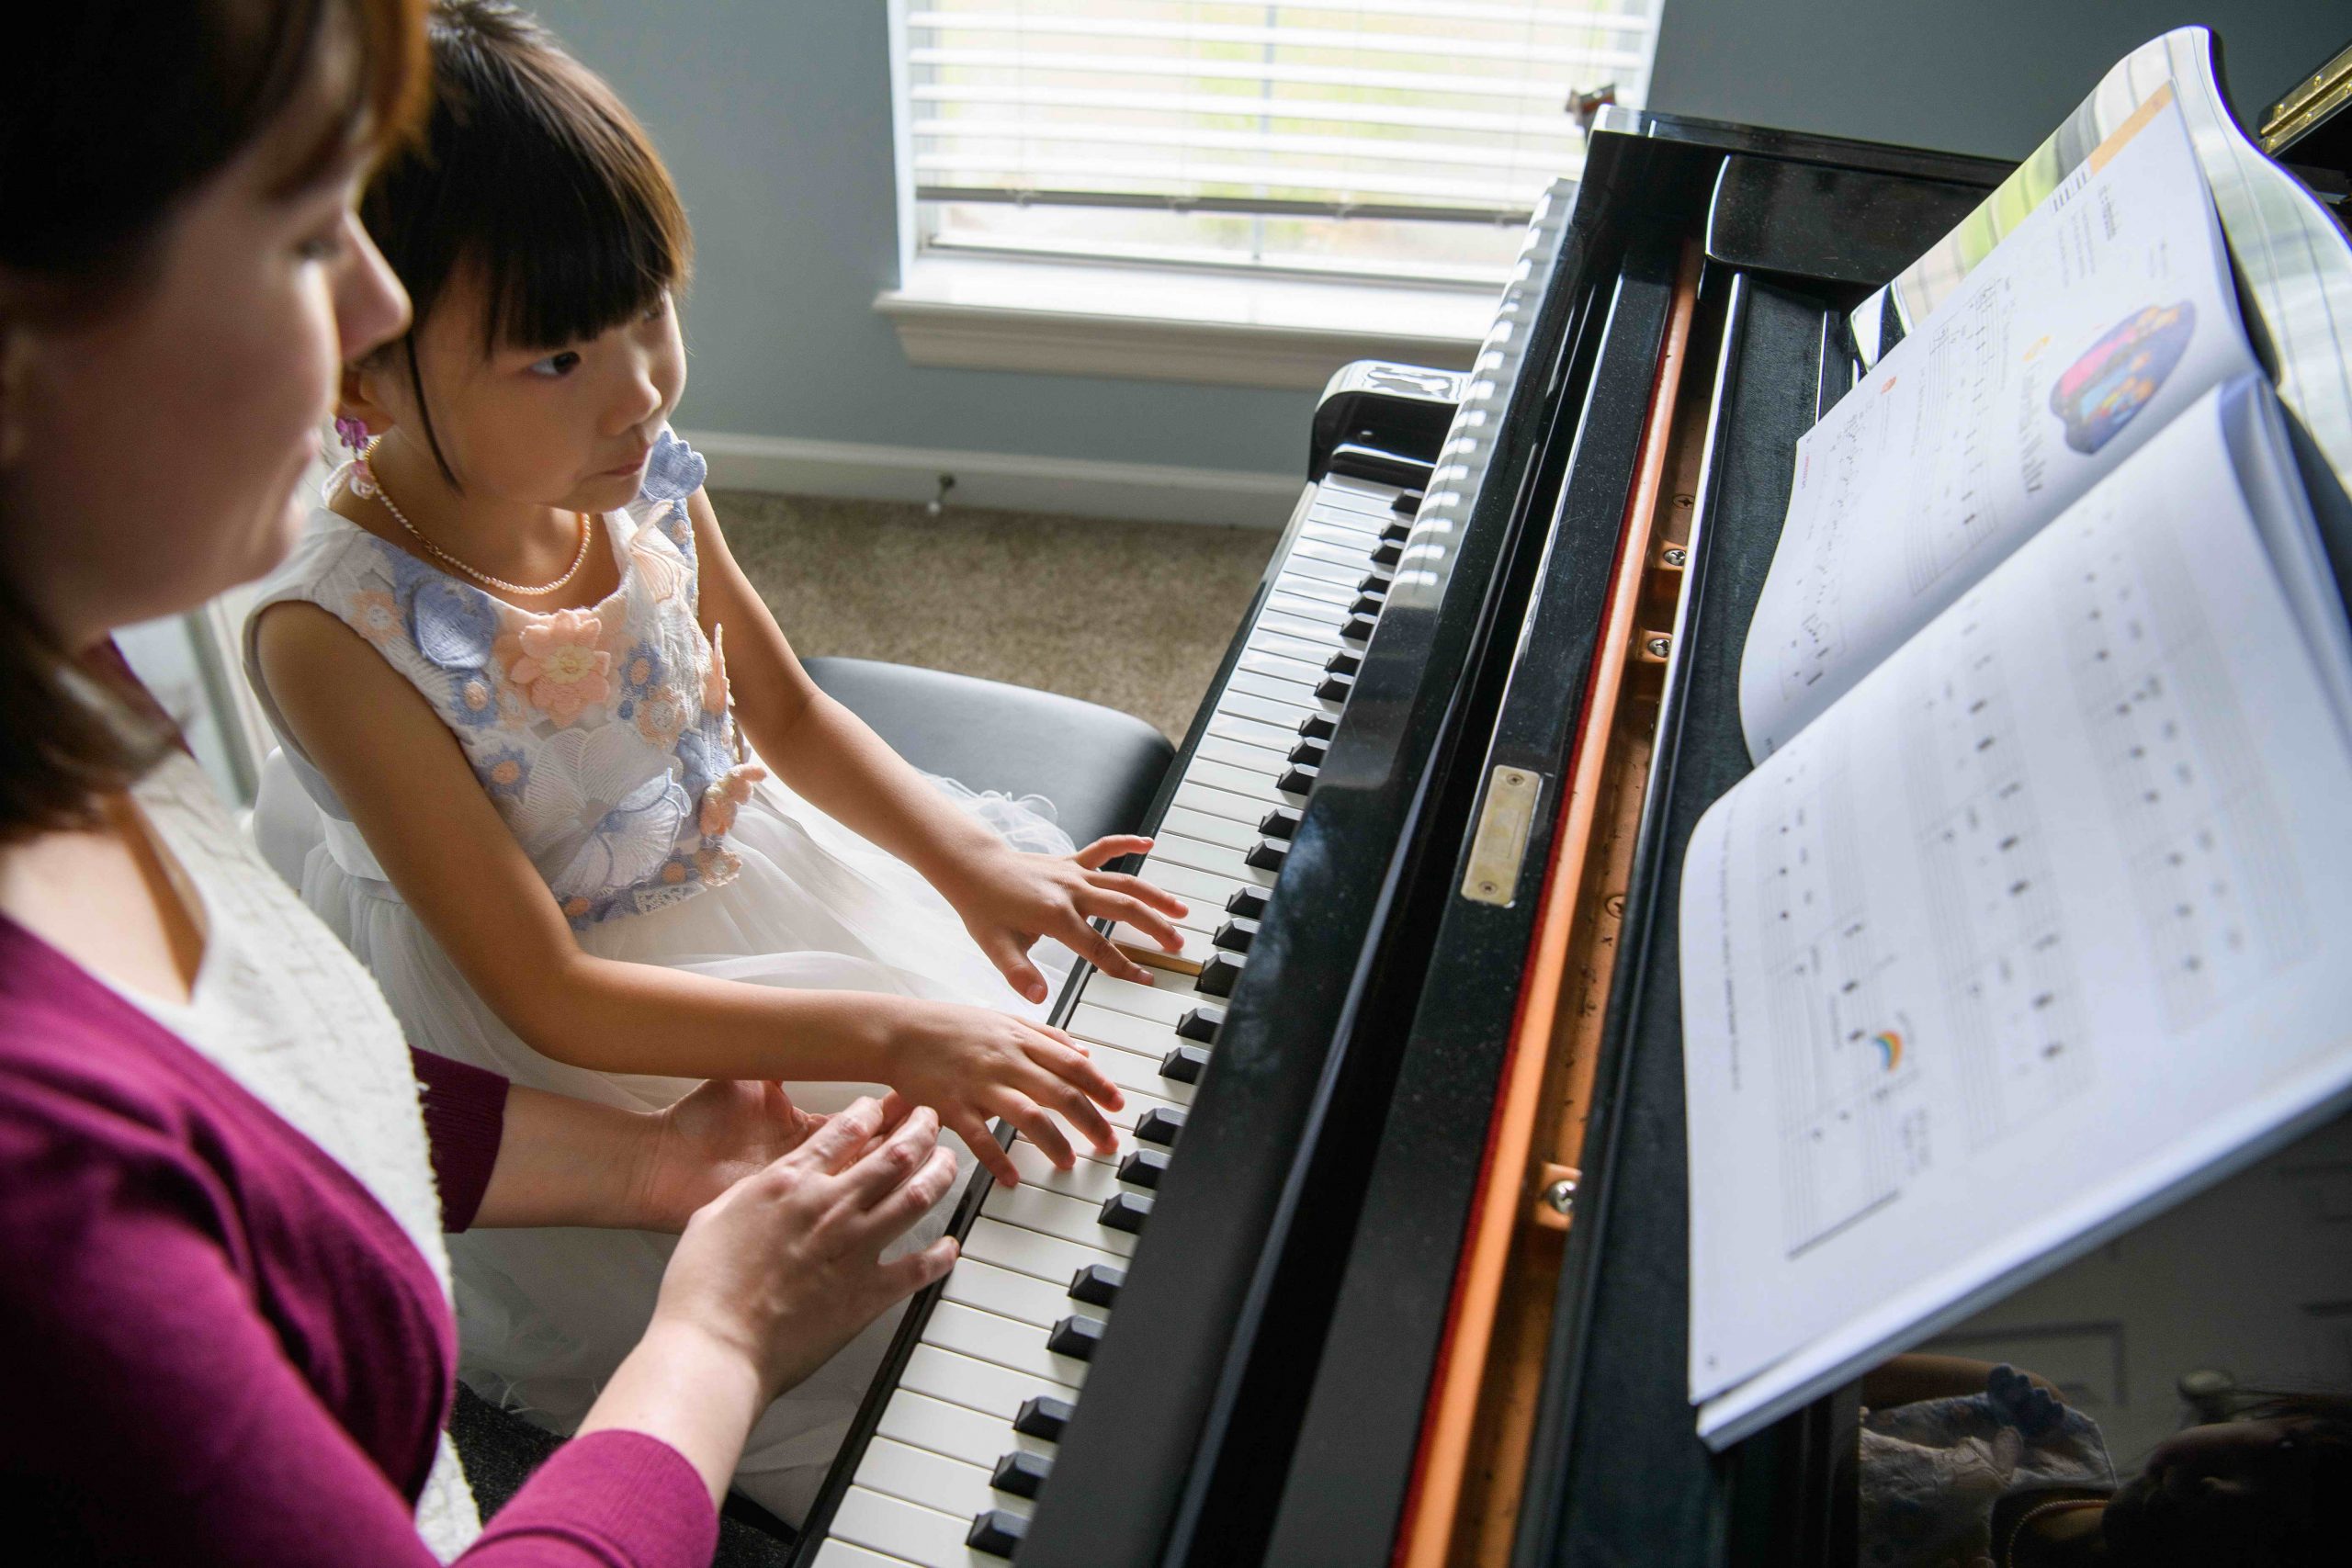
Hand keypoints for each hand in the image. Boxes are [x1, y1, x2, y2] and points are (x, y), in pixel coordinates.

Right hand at [646, 1094, 959, 1404]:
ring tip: (950, 1164)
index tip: (883, 1107)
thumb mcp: (713, 1215)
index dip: (873, 1111)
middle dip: (922, 1128)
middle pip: (896, 1153)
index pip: (846, 1130)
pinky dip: (941, 1256)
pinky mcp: (867, 1294)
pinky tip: (948, 1248)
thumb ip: (752, 1192)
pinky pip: (919, 1268)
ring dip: (941, 1174)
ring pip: (917, 1196)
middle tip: (931, 1121)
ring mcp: (854, 1249)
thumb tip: (769, 1184)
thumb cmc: (701, 1289)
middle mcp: (830, 1207)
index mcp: (790, 1183)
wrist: (714, 1345)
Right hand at [874, 995, 1122, 1183]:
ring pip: (1027, 1114)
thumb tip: (1085, 1053)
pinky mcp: (953, 1105)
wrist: (899, 1032)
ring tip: (1067, 1163)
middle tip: (1107, 1143)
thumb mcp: (1004, 1021)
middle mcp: (1005, 1059)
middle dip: (1090, 1120)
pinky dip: (998, 1160)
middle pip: (1059, 1092)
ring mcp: (979, 1083)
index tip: (1118, 1106)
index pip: (1072, 1063)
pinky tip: (1013, 1179)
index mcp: (1020, 1039)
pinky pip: (980, 1137)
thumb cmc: (951, 1027)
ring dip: (1053, 1142)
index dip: (1100, 1086)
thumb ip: (1046, 1036)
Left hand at [942, 834, 1190, 1002]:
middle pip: (1124, 910)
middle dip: (1155, 928)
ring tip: (1180, 910)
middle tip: (1178, 945)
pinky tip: (1148, 845)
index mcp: (1056, 916)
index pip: (1098, 948)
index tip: (1146, 979)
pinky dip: (1127, 844)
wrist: (971, 867)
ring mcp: (1074, 873)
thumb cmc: (982, 907)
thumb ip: (1019, 973)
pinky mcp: (1070, 860)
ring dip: (1154, 895)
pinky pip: (1103, 849)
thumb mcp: (995, 946)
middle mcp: (1072, 891)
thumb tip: (1039, 997)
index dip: (1124, 967)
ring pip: (1124, 882)